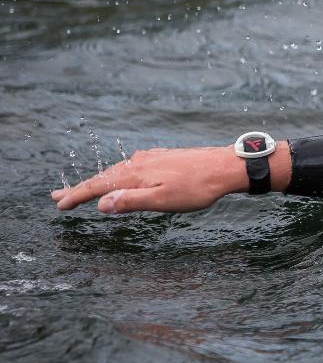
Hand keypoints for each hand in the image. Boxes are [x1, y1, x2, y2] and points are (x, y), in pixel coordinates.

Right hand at [50, 144, 287, 213]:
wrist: (225, 166)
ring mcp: (151, 158)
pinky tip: (122, 176)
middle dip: (81, 188)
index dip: (77, 196)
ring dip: (99, 181)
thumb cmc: (197, 187)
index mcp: (135, 174)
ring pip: (118, 170)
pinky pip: (132, 166)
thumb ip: (131, 201)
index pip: (98, 187)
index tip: (59, 204)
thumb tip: (101, 203)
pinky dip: (119, 174)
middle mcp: (139, 162)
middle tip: (58, 195)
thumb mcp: (163, 200)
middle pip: (103, 177)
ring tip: (85, 189)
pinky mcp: (163, 158)